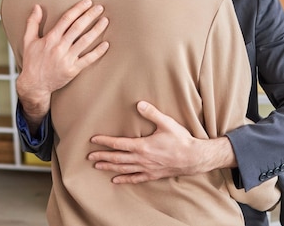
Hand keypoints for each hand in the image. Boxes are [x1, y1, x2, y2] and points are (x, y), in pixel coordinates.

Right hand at [17, 0, 109, 131]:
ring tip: (105, 21)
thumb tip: (37, 6)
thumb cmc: (32, 62)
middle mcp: (59, 47)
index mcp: (50, 38)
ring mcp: (67, 58)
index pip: (66, 19)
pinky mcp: (73, 69)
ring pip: (85, 41)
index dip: (78, 9)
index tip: (87, 2)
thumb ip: (33, 23)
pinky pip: (88, 59)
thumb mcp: (28, 41)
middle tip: (100, 8)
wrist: (34, 85)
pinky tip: (106, 44)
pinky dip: (98, 52)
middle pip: (78, 27)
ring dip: (96, 30)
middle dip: (90, 16)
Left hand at [88, 101, 235, 183]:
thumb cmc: (180, 140)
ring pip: (123, 169)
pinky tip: (116, 180)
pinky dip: (124, 179)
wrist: (193, 158)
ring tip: (98, 166)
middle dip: (102, 156)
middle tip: (90, 156)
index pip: (119, 144)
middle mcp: (141, 159)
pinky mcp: (152, 175)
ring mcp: (146, 168)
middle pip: (117, 158)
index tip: (94, 140)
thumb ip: (152, 113)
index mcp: (142, 146)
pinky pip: (135, 178)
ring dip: (109, 167)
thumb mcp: (167, 123)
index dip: (105, 141)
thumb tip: (139, 104)